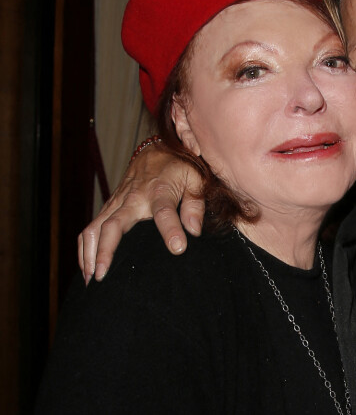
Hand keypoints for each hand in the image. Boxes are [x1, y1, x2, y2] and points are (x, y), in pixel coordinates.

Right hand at [78, 143, 204, 283]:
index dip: (171, 230)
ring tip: (92, 280)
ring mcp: (117, 202)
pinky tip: (86, 268)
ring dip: (90, 254)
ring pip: (95, 228)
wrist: (157, 150)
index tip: (178, 249)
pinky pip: (91, 227)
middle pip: (113, 225)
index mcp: (160, 192)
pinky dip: (84, 248)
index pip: (164, 212)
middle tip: (104, 276)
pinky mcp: (109, 206)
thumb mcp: (195, 180)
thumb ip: (196, 205)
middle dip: (106, 251)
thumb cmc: (179, 167)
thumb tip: (194, 231)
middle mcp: (134, 198)